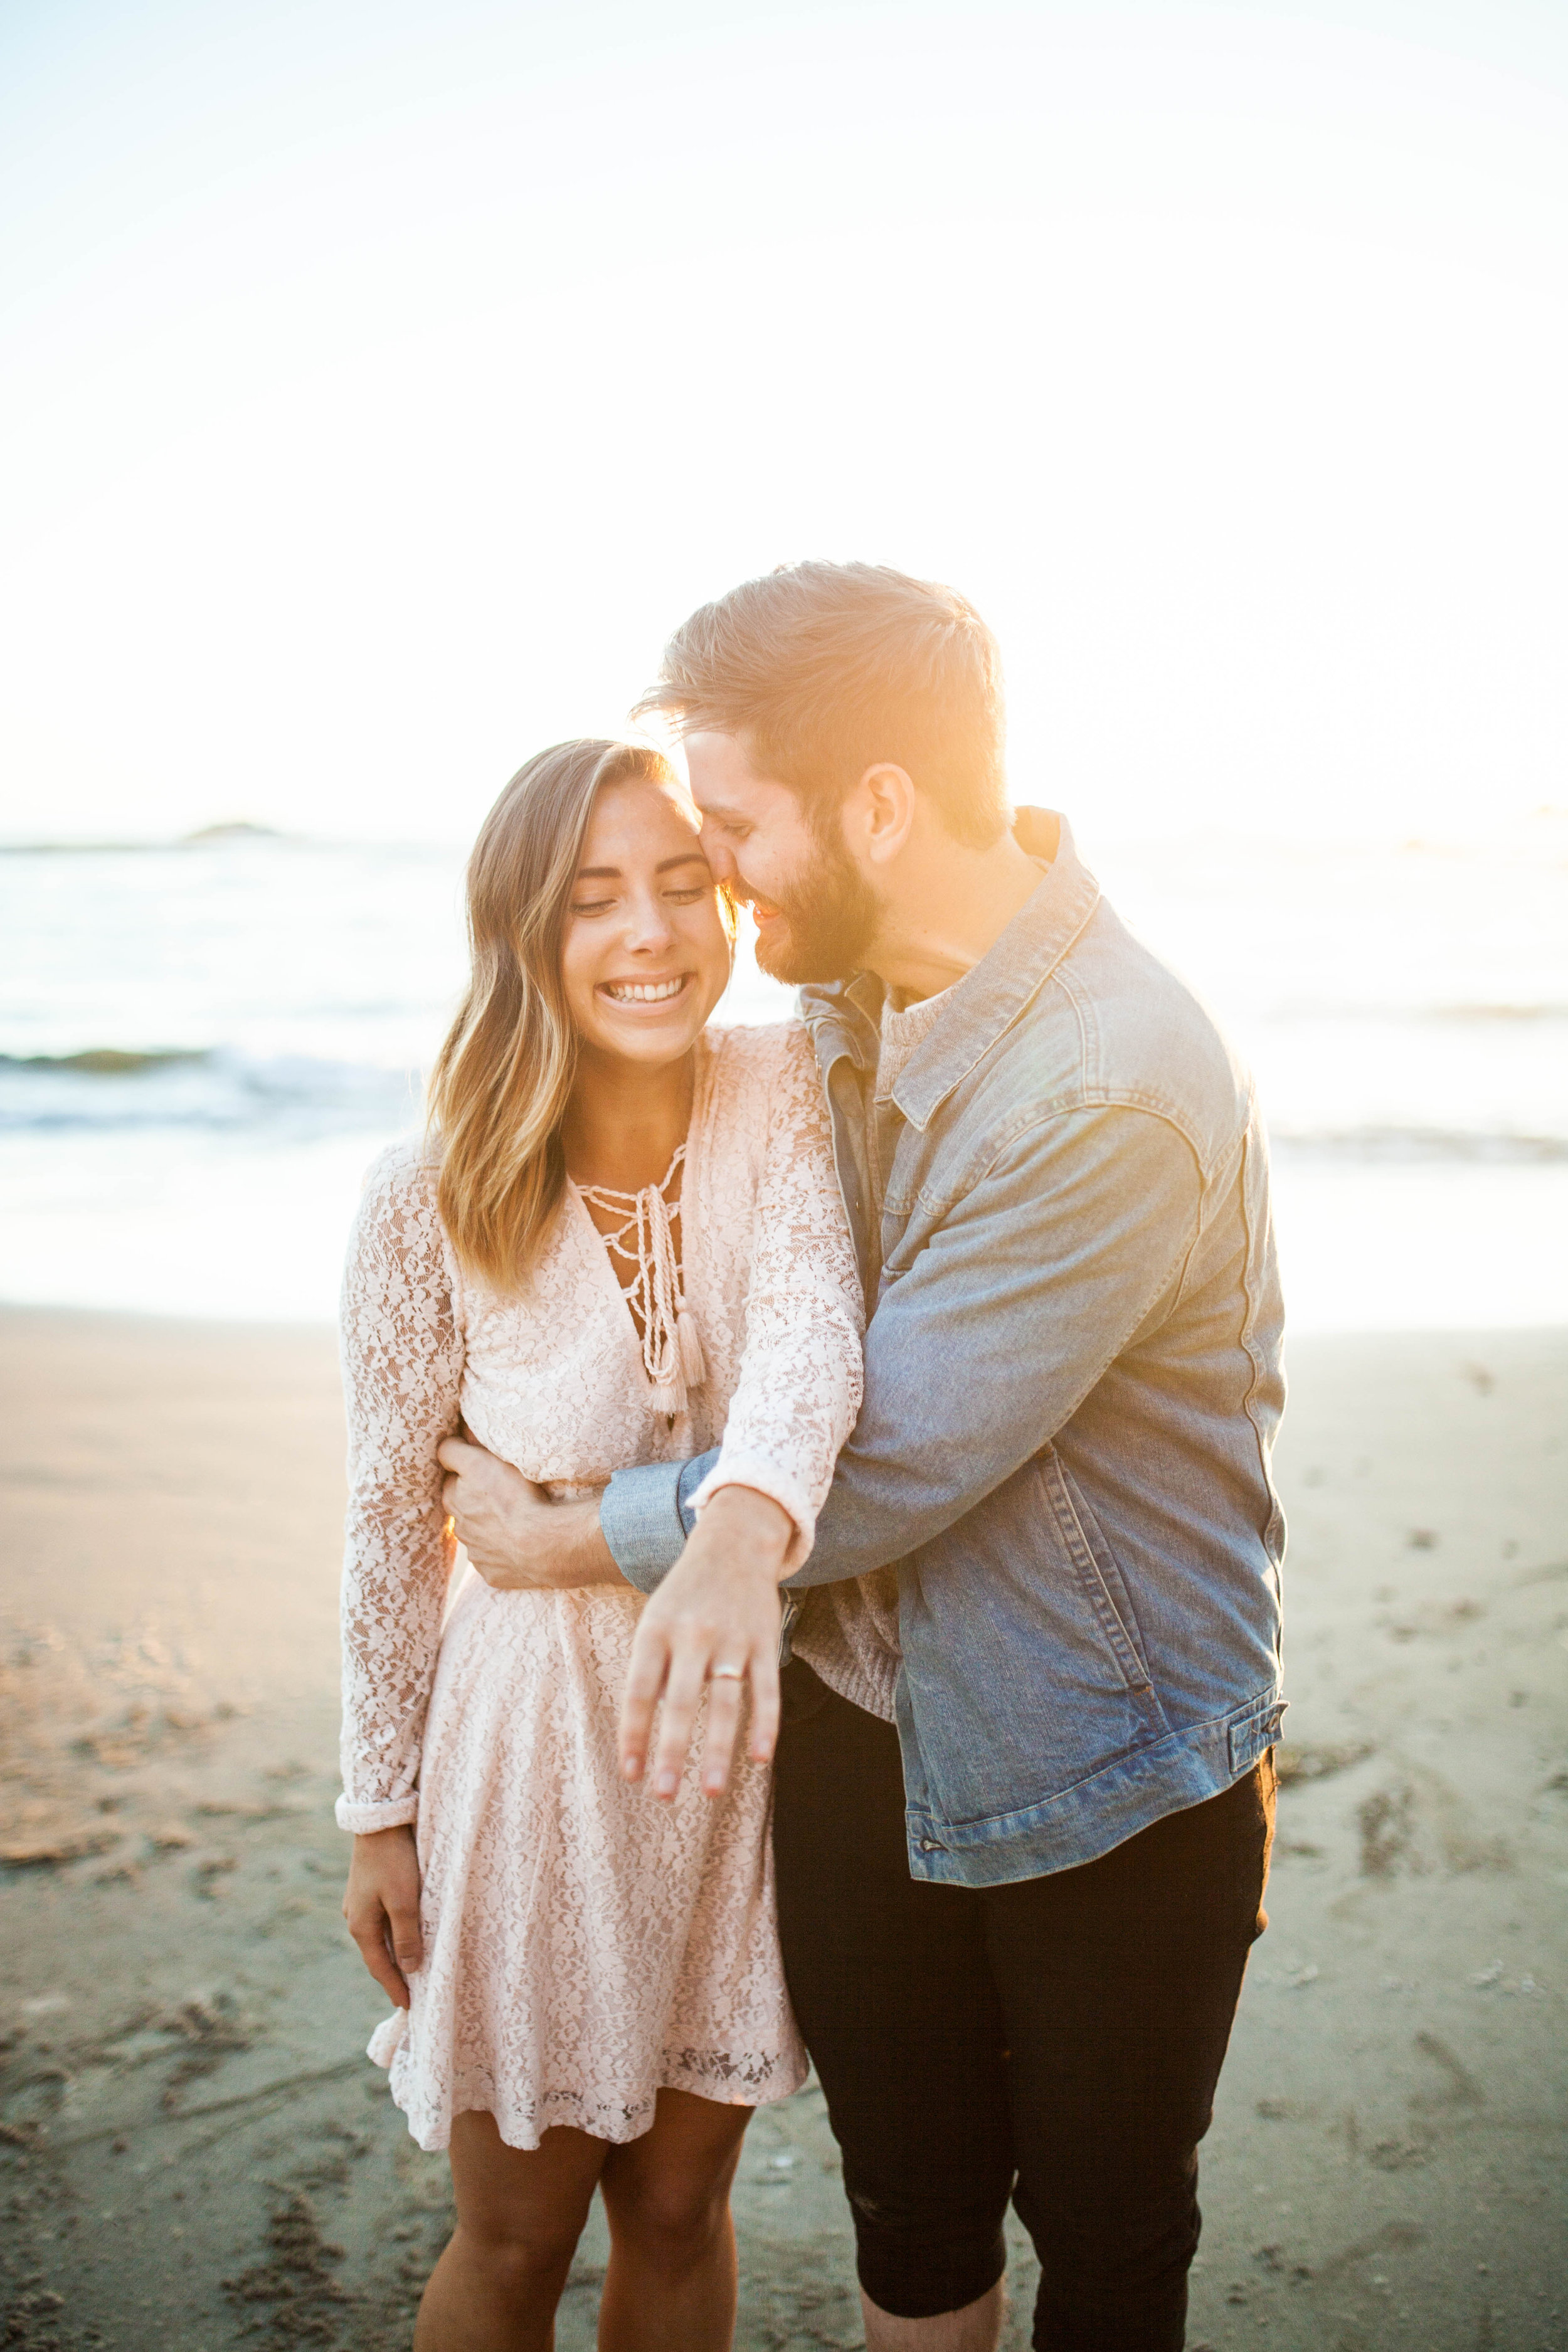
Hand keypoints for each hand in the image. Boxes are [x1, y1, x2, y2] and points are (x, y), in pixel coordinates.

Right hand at [343, 1825, 422, 2007]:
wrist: (379, 1822)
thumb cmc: (394, 1861)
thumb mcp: (404, 1901)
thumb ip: (406, 1936)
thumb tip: (409, 1969)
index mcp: (361, 1926)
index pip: (380, 1967)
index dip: (394, 1987)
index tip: (408, 2007)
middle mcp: (355, 1918)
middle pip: (377, 1955)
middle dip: (393, 1975)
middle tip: (410, 1994)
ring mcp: (359, 1903)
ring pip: (379, 1938)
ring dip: (393, 1954)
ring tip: (410, 1970)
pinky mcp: (366, 1890)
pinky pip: (380, 1922)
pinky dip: (392, 1935)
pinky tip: (404, 1936)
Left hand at [437, 1435, 616, 1589]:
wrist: (543, 1545)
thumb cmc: (515, 1498)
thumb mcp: (483, 1461)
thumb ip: (458, 1448)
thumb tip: (449, 1436)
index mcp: (454, 1498)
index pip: (450, 1475)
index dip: (466, 1467)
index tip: (482, 1465)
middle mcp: (460, 1528)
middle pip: (463, 1507)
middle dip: (475, 1499)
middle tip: (501, 1491)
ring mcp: (476, 1554)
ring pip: (479, 1535)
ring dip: (490, 1527)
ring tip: (515, 1519)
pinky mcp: (492, 1574)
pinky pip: (495, 1560)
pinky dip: (504, 1552)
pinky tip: (522, 1544)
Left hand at [618, 1486, 795, 1803]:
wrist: (733, 1543)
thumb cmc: (685, 1594)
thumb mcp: (656, 1620)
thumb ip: (653, 1670)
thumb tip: (644, 1733)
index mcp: (656, 1630)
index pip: (640, 1691)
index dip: (634, 1735)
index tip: (630, 1775)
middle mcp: (693, 1634)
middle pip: (681, 1702)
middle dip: (672, 1752)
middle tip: (664, 1795)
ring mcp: (733, 1638)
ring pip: (726, 1703)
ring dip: (717, 1751)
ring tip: (710, 1792)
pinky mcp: (765, 1641)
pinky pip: (767, 1689)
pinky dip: (765, 1725)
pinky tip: (759, 1759)